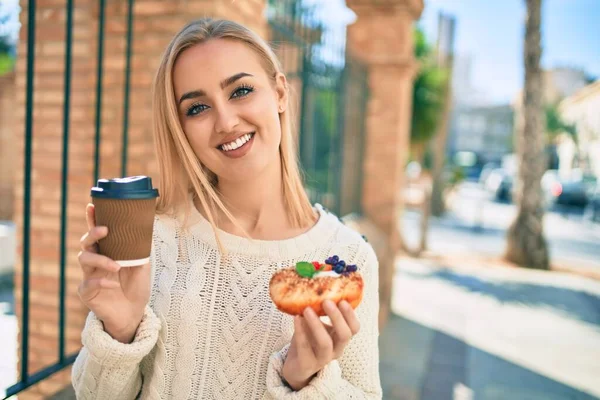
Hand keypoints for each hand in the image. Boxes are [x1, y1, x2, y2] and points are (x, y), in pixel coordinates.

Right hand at [77, 203, 151, 342]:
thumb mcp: (142, 267)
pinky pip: (88, 284)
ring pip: (84, 259)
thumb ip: (140, 251)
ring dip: (101, 260)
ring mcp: (89, 276)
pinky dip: (101, 282)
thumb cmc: (136, 287)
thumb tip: (145, 231)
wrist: (134, 314)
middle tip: (105, 230)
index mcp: (107, 252)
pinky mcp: (87, 293)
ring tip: (116, 266)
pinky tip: (113, 284)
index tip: (92, 205)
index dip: (93, 219)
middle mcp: (95, 262)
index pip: (98, 233)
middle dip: (93, 234)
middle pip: (86, 243)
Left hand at [281, 300, 360, 390]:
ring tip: (307, 309)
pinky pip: (304, 347)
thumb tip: (316, 286)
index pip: (354, 328)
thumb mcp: (317, 324)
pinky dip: (300, 330)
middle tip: (327, 301)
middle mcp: (336, 349)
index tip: (343, 300)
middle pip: (344, 335)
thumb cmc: (308, 340)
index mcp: (340, 338)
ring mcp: (322, 359)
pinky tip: (296, 317)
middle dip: (337, 317)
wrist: (295, 367)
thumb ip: (319, 310)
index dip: (351, 315)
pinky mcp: (306, 364)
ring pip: (325, 343)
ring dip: (317, 324)